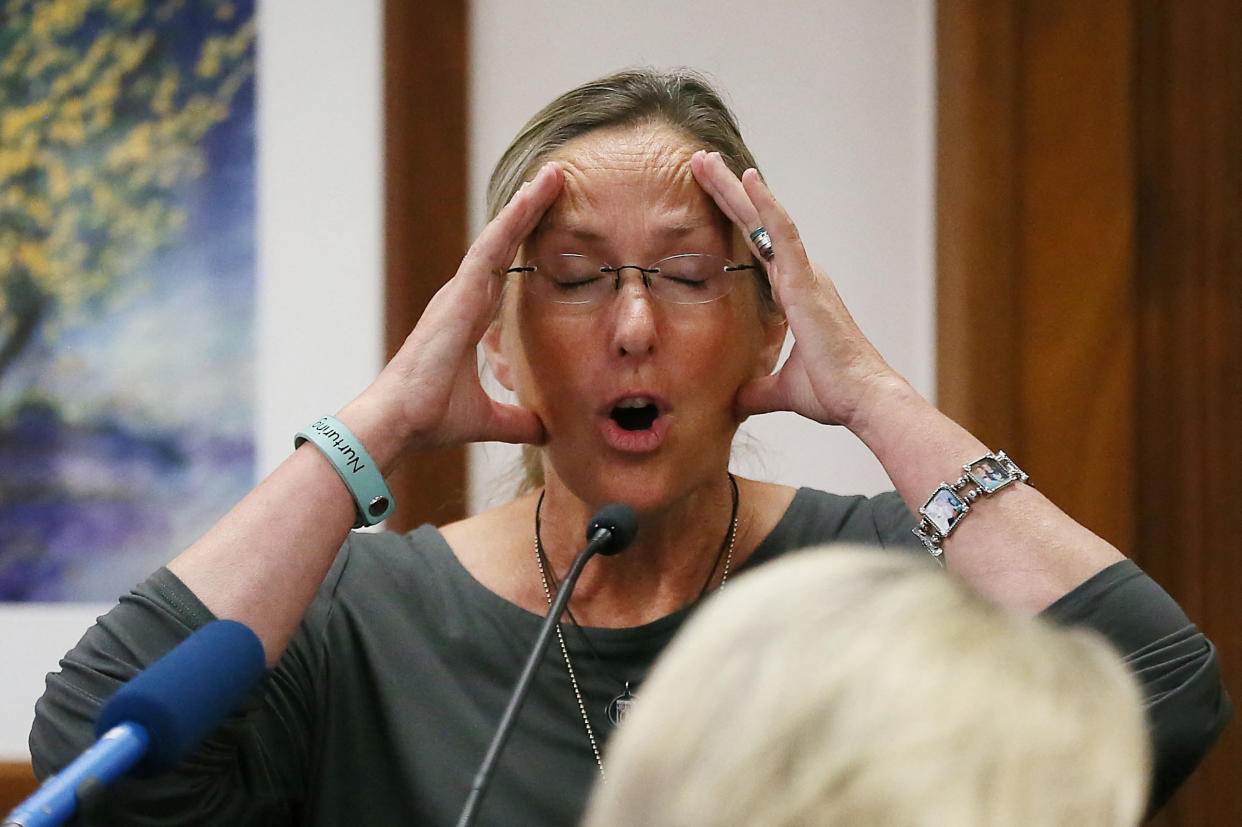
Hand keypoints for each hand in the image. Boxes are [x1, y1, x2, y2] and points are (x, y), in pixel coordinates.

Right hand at [360, 162, 562, 454]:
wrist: (400, 422)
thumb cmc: (431, 418)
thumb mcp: (488, 419)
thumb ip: (516, 420)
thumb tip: (544, 430)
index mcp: (469, 319)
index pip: (504, 271)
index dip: (524, 243)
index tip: (547, 218)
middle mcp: (462, 298)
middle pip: (503, 245)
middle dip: (528, 212)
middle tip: (555, 179)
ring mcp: (458, 293)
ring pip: (498, 238)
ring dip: (525, 206)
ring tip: (552, 176)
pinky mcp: (458, 296)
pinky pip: (490, 249)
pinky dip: (512, 221)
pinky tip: (532, 196)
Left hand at [690, 151, 897, 430]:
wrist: (861, 399)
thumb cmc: (833, 392)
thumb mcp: (782, 390)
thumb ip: (758, 391)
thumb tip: (734, 403)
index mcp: (795, 293)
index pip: (757, 247)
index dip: (734, 219)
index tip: (709, 192)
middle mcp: (801, 275)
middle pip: (756, 224)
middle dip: (727, 192)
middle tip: (700, 161)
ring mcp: (804, 274)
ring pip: (765, 219)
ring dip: (736, 188)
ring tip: (708, 160)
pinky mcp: (806, 281)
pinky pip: (783, 234)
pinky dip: (765, 205)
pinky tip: (748, 178)